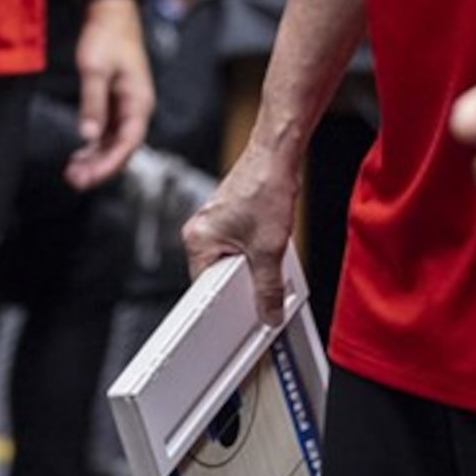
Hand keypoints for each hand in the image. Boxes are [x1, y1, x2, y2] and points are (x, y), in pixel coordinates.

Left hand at [69, 0, 154, 188]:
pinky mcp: (116, 101)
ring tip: (72, 173)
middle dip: (100, 167)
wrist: (110, 11)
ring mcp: (127, 105)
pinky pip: (108, 131)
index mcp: (139, 101)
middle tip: (74, 180)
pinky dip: (94, 145)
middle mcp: (137, 107)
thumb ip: (92, 104)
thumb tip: (87, 136)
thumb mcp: (95, 70)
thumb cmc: (106, 36)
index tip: (89, 176)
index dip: (110, 163)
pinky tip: (78, 154)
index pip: (129, 142)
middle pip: (122, 147)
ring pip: (114, 142)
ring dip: (96, 159)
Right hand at [183, 148, 298, 326]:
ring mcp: (217, 224)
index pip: (204, 290)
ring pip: (235, 262)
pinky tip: (274, 242)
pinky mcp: (233, 217)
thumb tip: (268, 312)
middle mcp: (202, 232)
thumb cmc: (264, 187)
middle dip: (245, 284)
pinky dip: (260, 252)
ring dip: (255, 266)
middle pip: (221, 278)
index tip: (237, 322)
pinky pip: (243, 247)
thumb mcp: (269, 249)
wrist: (277, 153)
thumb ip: (267, 287)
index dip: (225, 306)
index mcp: (197, 240)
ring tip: (271, 251)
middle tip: (264, 283)